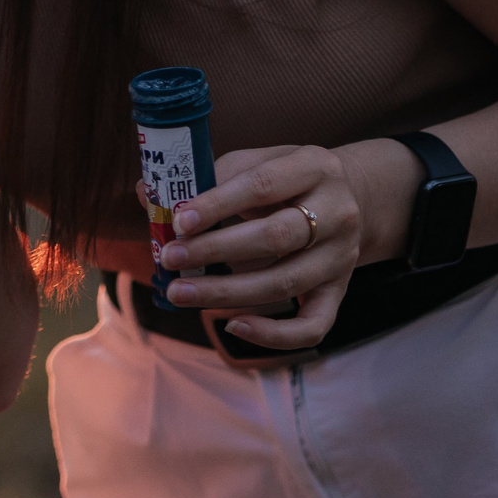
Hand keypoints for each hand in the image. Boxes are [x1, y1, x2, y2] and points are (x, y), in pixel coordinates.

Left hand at [158, 144, 364, 350]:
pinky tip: (232, 325)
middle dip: (216, 250)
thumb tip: (145, 194)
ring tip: (180, 293)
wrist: (351, 197)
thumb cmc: (286, 180)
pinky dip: (273, 334)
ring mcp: (342, 255)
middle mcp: (337, 212)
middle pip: (276, 237)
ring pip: (286, 282)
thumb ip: (207, 178)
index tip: (179, 221)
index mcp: (313, 166)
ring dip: (228, 292)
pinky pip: (312, 325)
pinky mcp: (340, 290)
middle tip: (171, 259)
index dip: (218, 205)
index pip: (262, 185)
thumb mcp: (257, 163)